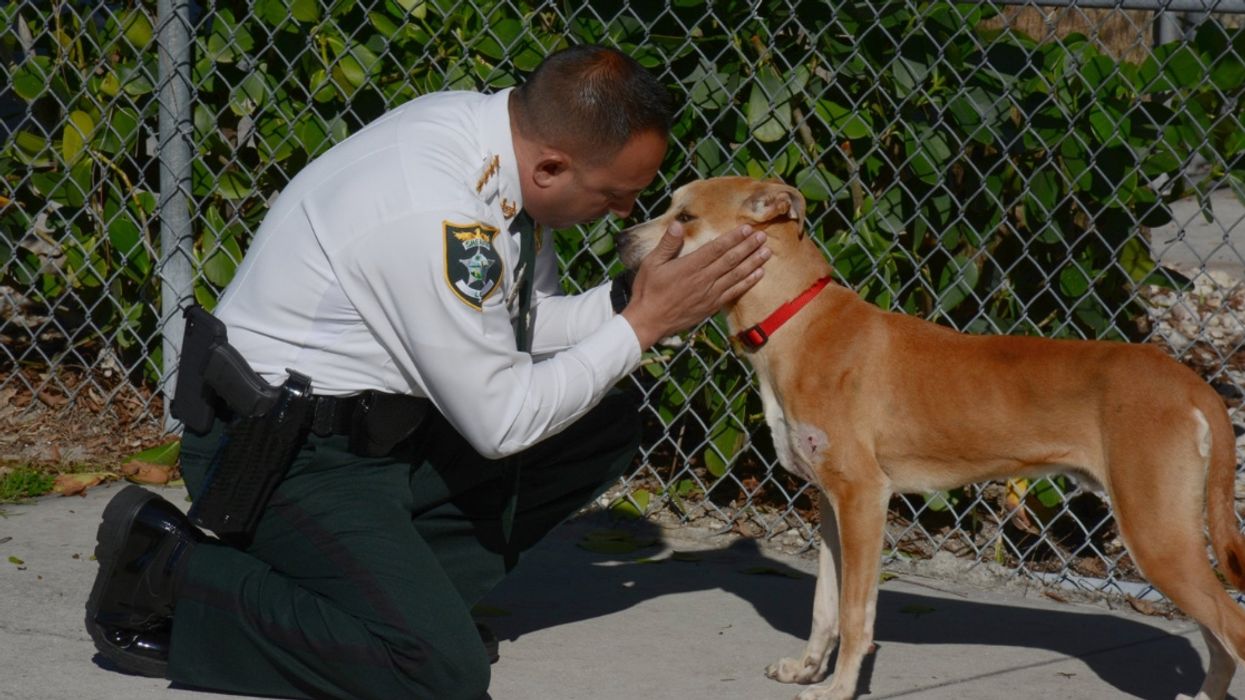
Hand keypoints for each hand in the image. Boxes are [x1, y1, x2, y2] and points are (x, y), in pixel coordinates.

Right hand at [620, 222, 769, 349]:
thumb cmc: (647, 290)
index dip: (734, 238)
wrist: (648, 322)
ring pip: (736, 275)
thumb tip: (678, 224)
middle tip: (763, 236)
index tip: (747, 228)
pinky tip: (758, 274)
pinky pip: (734, 292)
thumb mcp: (651, 263)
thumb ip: (667, 243)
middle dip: (749, 247)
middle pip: (731, 260)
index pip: (717, 248)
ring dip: (753, 263)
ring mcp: (709, 294)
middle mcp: (703, 279)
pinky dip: (747, 283)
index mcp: (689, 266)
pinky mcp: (711, 306)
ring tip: (767, 252)